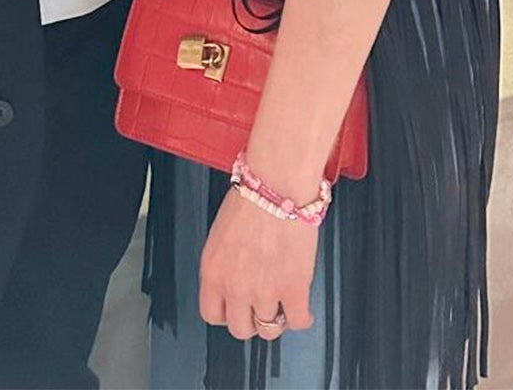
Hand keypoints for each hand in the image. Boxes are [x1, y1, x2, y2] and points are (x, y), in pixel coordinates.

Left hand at [199, 186, 318, 344]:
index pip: (211, 315)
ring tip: (281, 300)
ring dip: (276, 315)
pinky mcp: (294, 289)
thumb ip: (224, 264)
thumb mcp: (221, 234)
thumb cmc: (252, 196)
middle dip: (251, 319)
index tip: (236, 307)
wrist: (278, 183)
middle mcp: (235, 286)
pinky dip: (301, 317)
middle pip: (240, 329)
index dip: (226, 312)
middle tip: (260, 305)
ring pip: (269, 329)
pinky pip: (298, 321)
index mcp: (212, 271)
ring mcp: (265, 291)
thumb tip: (235, 279)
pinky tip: (301, 305)